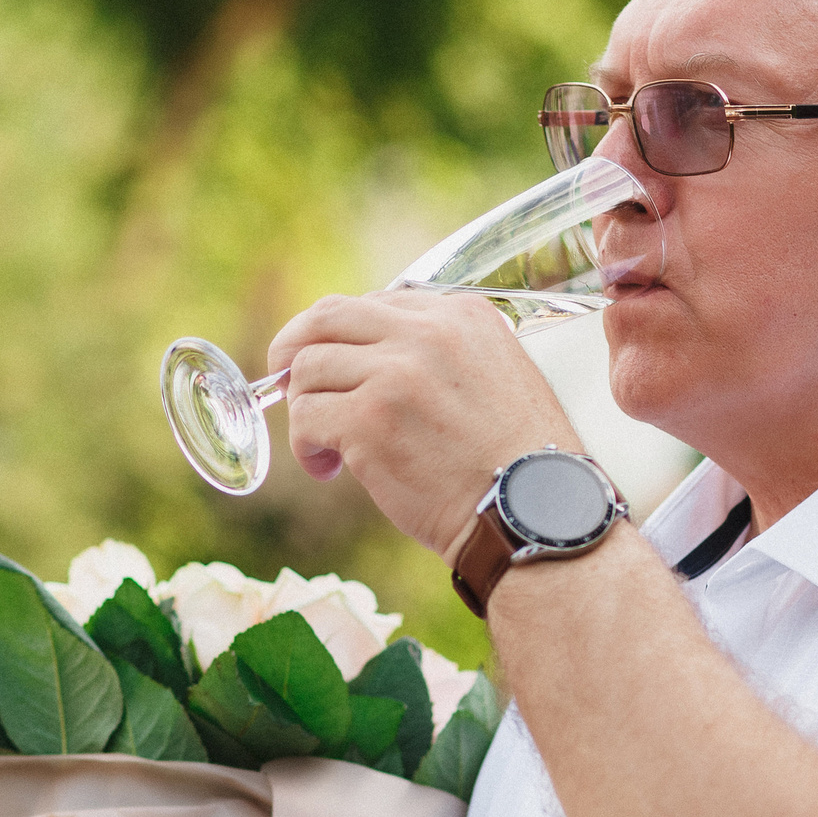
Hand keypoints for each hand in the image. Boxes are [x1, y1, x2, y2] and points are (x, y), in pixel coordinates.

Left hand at [267, 289, 581, 553]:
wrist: (532, 513)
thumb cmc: (516, 464)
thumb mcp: (495, 377)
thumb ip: (441, 354)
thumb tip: (369, 358)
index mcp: (462, 315)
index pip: (375, 303)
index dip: (344, 339)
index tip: (338, 369)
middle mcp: (427, 332)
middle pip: (327, 315)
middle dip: (294, 347)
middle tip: (285, 380)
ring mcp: (395, 372)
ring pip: (307, 368)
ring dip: (305, 409)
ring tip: (328, 447)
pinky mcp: (369, 420)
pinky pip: (306, 417)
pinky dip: (306, 446)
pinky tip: (330, 469)